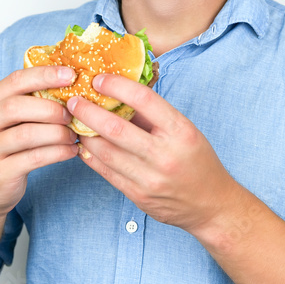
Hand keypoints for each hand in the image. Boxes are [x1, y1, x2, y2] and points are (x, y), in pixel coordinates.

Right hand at [0, 65, 78, 218]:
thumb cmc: (8, 147)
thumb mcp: (13, 120)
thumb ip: (32, 100)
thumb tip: (71, 83)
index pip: (15, 80)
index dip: (44, 75)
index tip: (71, 75)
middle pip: (16, 106)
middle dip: (50, 108)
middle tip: (72, 114)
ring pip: (26, 134)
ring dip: (56, 132)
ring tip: (73, 135)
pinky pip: (34, 158)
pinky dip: (58, 152)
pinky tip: (71, 150)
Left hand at [67, 73, 239, 233]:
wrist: (211, 204)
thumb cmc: (197, 160)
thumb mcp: (185, 130)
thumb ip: (153, 115)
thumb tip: (118, 94)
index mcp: (180, 131)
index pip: (143, 99)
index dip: (116, 86)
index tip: (98, 80)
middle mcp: (165, 155)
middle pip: (116, 129)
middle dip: (88, 112)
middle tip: (73, 102)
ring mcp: (150, 179)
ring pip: (105, 152)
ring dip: (85, 135)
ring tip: (75, 123)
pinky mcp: (139, 196)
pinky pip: (107, 173)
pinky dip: (91, 157)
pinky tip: (84, 146)